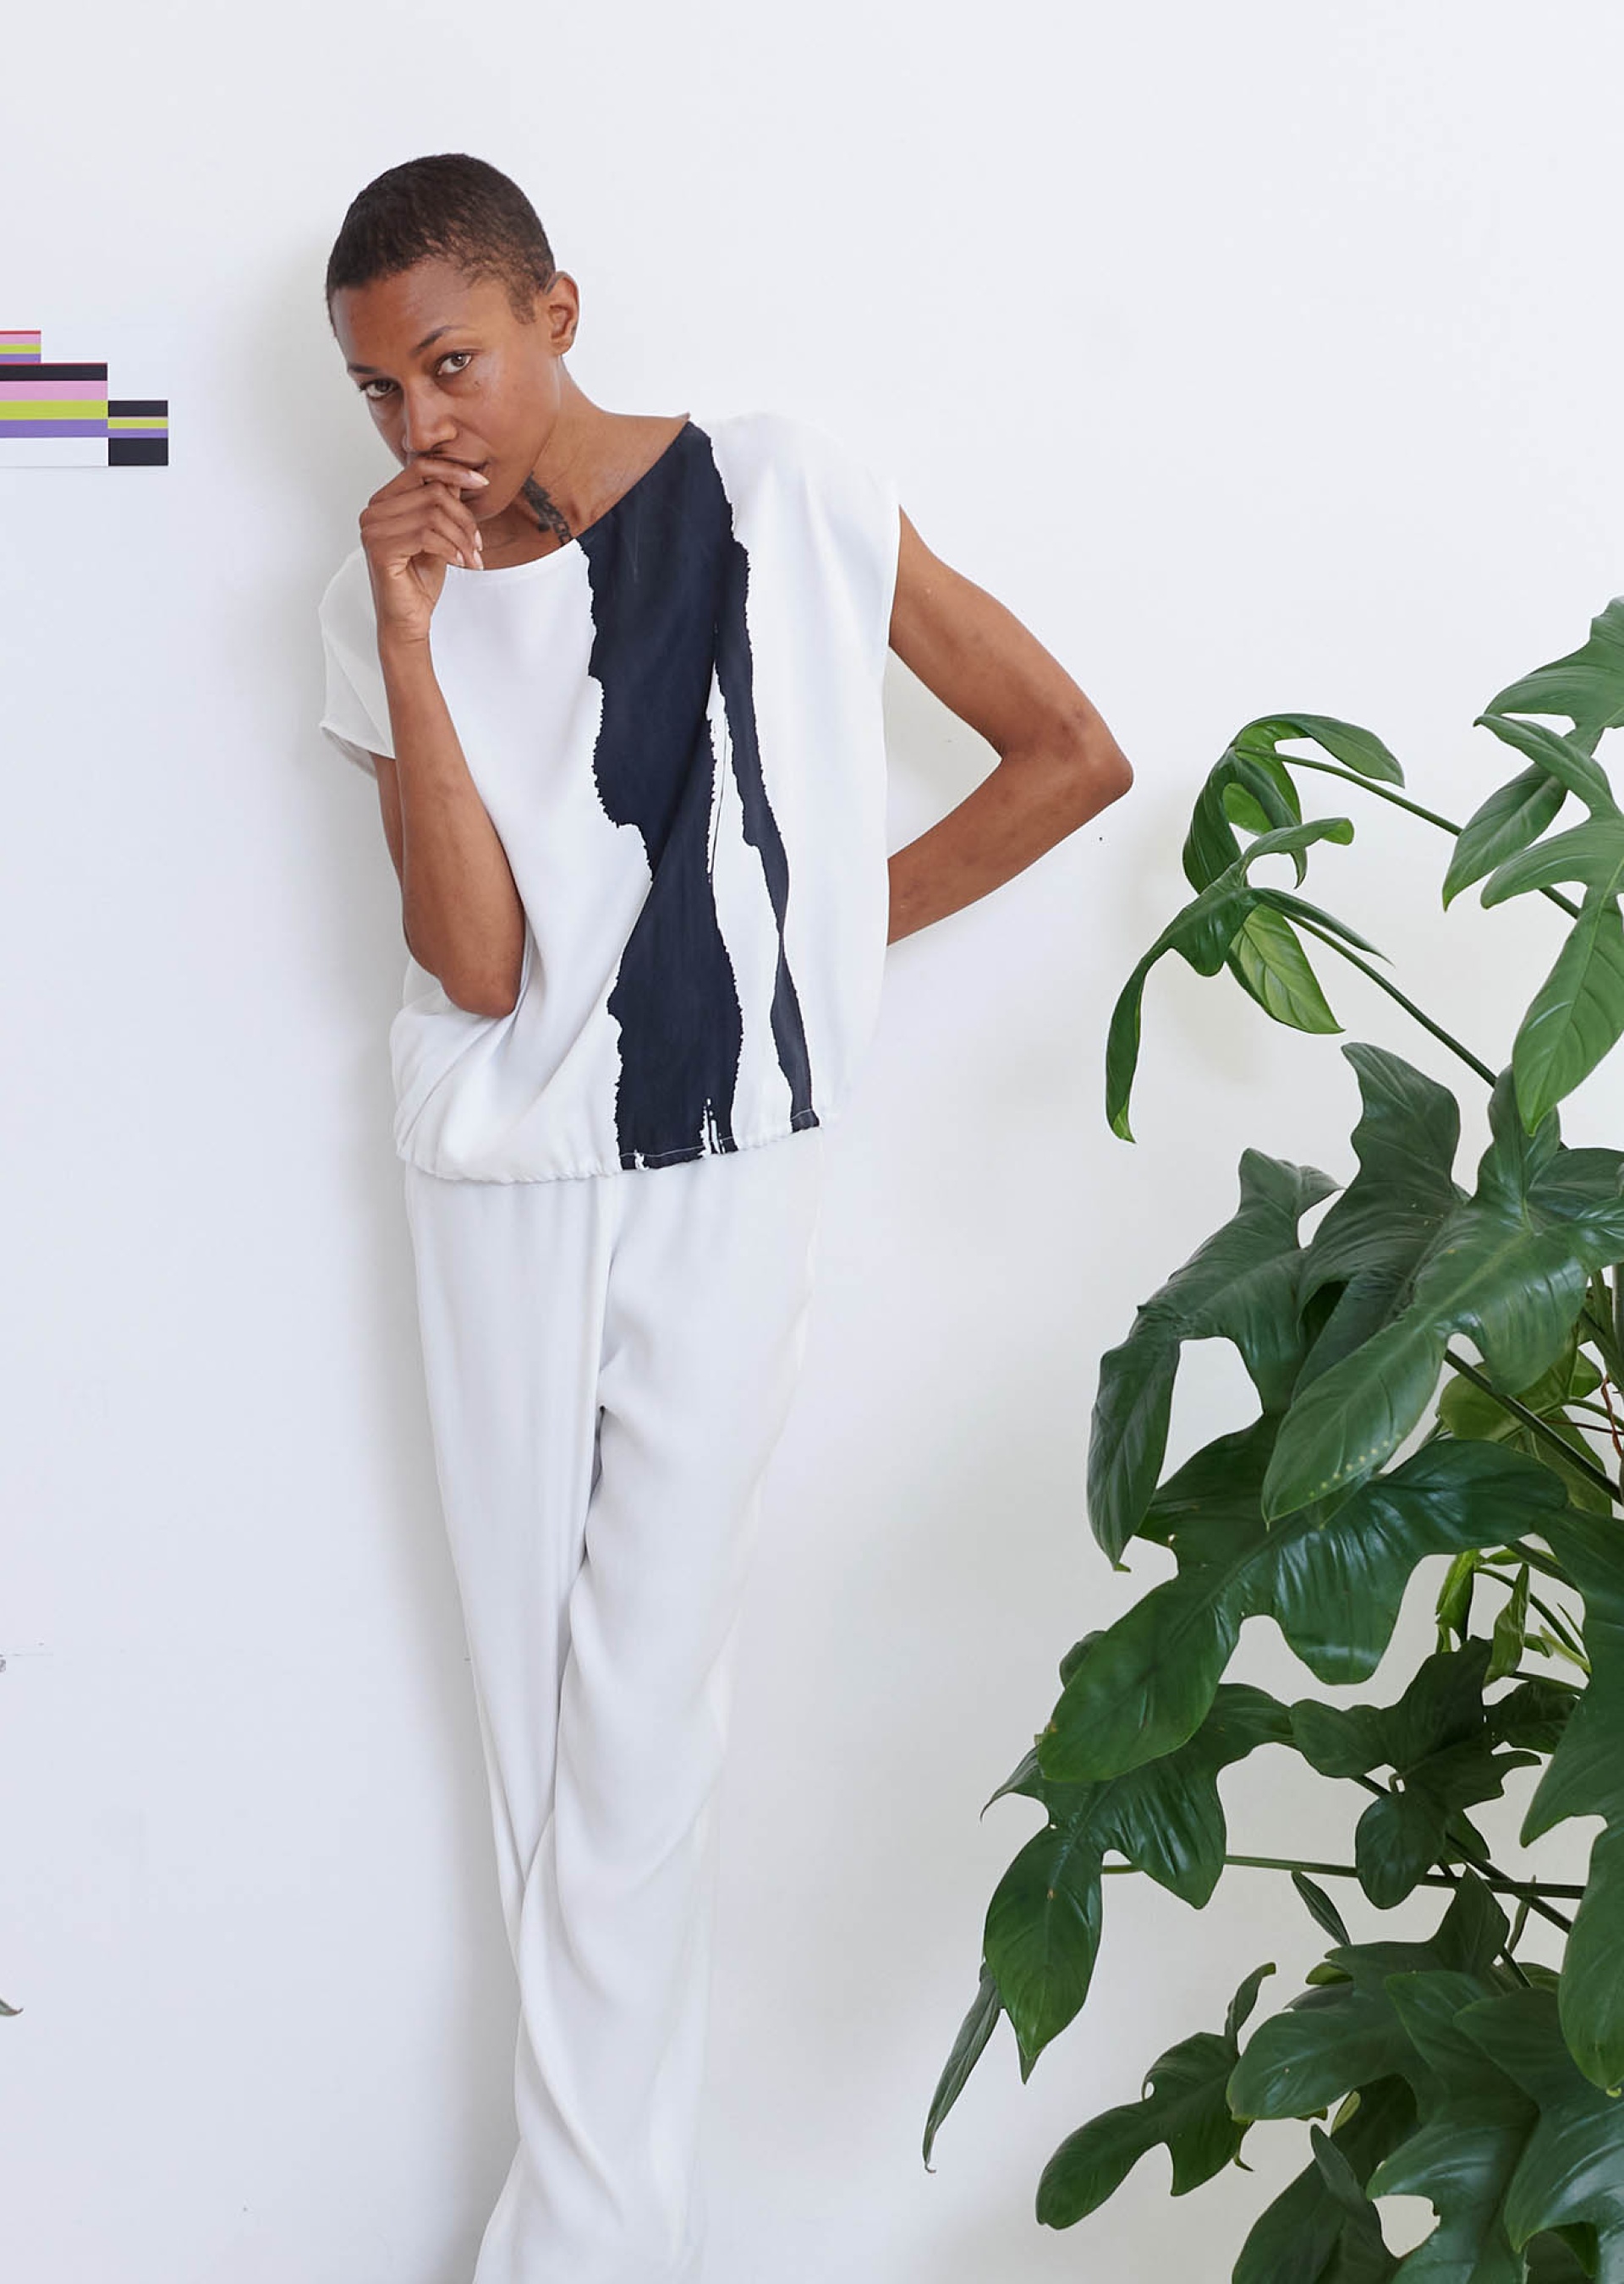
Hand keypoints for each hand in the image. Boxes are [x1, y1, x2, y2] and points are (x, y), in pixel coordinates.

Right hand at [358, 456, 489, 645]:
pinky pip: (427, 537)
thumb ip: (443, 504)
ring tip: (472, 558)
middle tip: (478, 544)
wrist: (408, 619)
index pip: (420, 468)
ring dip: (462, 538)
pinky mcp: (380, 550)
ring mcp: (373, 530)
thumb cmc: (420, 579)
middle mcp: (373, 512)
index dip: (454, 470)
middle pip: (432, 492)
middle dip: (465, 518)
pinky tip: (461, 563)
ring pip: (433, 514)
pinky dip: (451, 550)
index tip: (483, 482)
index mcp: (384, 502)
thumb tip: (459, 476)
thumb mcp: (439, 534)